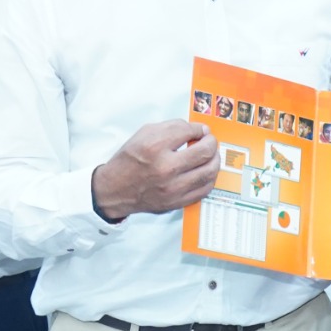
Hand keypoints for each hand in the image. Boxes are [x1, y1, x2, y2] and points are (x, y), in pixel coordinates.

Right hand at [89, 120, 219, 221]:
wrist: (115, 189)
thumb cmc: (129, 161)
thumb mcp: (143, 134)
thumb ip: (171, 128)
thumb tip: (196, 130)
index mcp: (154, 147)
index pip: (188, 131)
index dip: (199, 128)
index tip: (200, 130)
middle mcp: (165, 168)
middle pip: (205, 152)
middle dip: (211, 142)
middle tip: (209, 140)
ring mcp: (172, 188)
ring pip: (209, 171)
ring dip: (215, 159)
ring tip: (211, 155)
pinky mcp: (176, 202)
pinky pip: (204, 189)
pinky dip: (209, 178)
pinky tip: (205, 171)